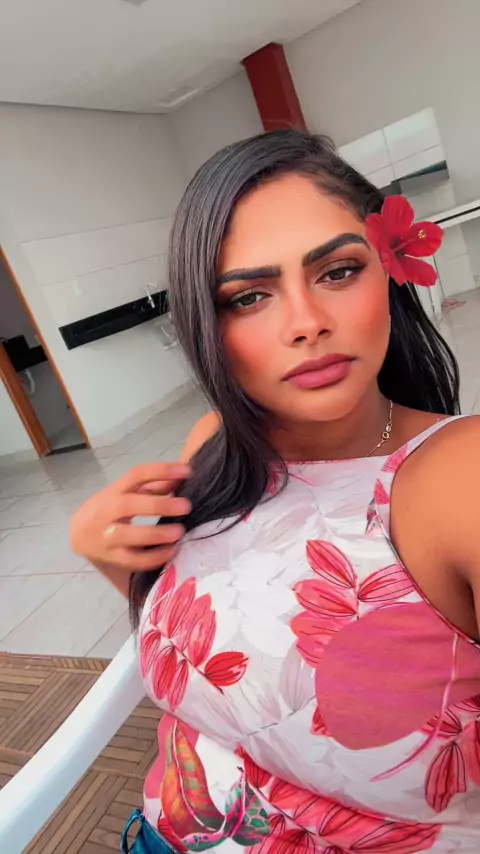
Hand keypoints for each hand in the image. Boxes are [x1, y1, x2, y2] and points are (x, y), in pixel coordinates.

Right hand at [70, 463, 190, 583]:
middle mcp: (107, 511)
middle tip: (186, 506)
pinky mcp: (112, 558)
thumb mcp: (127, 494)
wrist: (79, 535)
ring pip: (128, 535)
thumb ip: (154, 486)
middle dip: (158, 505)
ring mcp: (107, 536)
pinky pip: (132, 560)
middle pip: (129, 505)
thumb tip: (183, 475)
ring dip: (156, 534)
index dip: (161, 471)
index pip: (136, 475)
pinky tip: (172, 551)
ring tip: (179, 532)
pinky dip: (153, 557)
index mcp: (114, 491)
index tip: (186, 471)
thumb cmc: (111, 510)